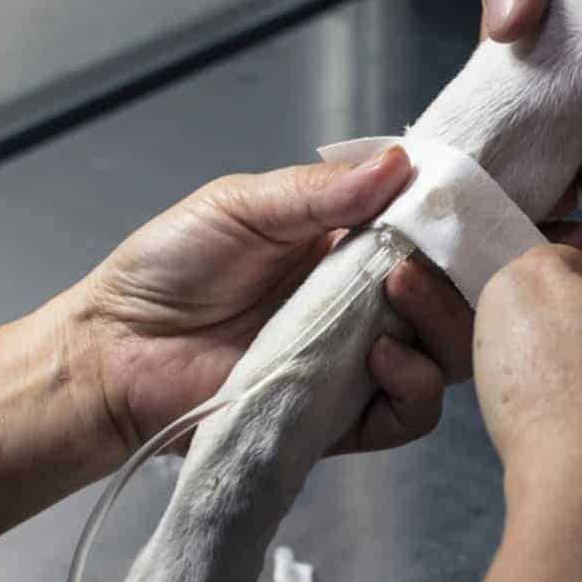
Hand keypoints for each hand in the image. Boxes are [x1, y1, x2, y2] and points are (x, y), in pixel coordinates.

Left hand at [71, 148, 476, 458]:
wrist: (118, 350)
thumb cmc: (169, 267)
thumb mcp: (242, 206)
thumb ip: (320, 192)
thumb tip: (402, 164)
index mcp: (349, 244)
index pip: (429, 234)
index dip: (457, 223)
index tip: (463, 209)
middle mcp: (366, 303)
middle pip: (452, 297)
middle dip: (457, 279)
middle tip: (420, 263)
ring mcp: (360, 362)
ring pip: (445, 355)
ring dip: (442, 325)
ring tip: (401, 298)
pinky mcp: (345, 418)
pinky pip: (410, 415)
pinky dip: (414, 387)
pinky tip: (380, 360)